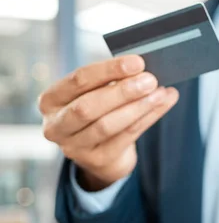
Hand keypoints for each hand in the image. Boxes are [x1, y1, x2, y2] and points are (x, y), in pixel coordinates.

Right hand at [39, 55, 178, 190]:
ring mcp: (74, 147)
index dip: (109, 70)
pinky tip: (164, 103)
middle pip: (89, 106)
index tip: (137, 62)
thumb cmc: (100, 111)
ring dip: (139, 107)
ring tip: (161, 93)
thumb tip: (144, 67)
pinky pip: (126, 137)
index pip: (78, 80)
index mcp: (51, 100)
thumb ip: (114, 80)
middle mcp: (56, 126)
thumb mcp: (97, 93)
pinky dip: (148, 118)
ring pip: (108, 125)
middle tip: (150, 80)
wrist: (104, 153)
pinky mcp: (97, 160)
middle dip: (123, 92)